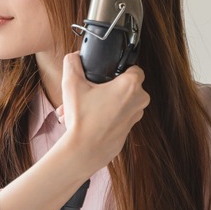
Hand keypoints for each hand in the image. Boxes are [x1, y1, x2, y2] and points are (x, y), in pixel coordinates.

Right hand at [57, 52, 149, 174]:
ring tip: (77, 109)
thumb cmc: (82, 119)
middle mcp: (139, 101)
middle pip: (124, 86)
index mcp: (131, 86)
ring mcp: (135, 118)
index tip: (104, 72)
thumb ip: (72, 63)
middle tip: (84, 92)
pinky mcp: (128, 131)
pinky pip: (117, 117)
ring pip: (118, 103)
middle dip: (103, 88)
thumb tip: (74, 57)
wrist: (83, 152)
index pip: (133, 68)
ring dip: (100, 103)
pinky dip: (103, 116)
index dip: (118, 68)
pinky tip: (83, 120)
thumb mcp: (72, 83)